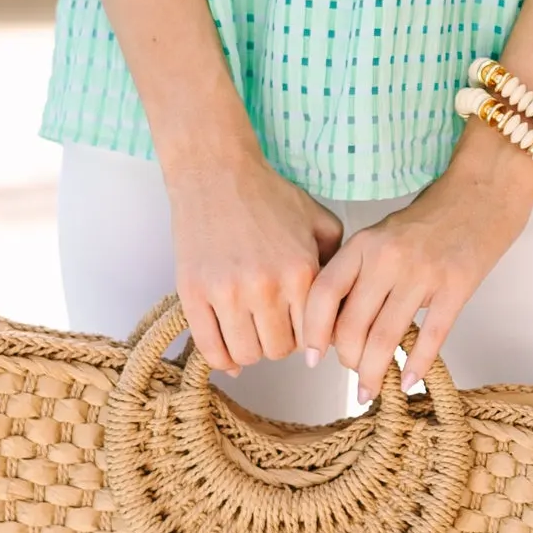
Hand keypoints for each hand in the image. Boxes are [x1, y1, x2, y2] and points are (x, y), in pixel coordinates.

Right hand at [166, 144, 344, 374]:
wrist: (215, 173)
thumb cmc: (267, 195)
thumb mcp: (319, 220)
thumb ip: (337, 261)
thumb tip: (339, 305)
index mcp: (300, 272)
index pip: (313, 335)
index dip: (307, 337)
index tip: (298, 328)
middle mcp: (266, 287)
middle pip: (279, 351)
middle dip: (279, 343)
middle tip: (272, 326)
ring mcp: (226, 293)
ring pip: (246, 355)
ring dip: (251, 350)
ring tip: (250, 331)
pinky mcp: (193, 294)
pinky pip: (211, 348)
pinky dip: (222, 359)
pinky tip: (228, 351)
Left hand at [301, 135, 532, 399]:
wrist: (482, 192)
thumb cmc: (431, 217)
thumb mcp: (382, 235)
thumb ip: (359, 272)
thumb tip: (337, 324)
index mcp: (363, 244)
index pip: (323, 294)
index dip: (313, 331)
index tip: (312, 357)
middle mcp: (387, 259)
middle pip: (352, 325)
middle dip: (347, 360)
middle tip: (352, 372)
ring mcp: (422, 274)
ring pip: (385, 338)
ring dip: (373, 372)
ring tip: (370, 390)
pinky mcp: (456, 287)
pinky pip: (431, 337)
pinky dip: (416, 365)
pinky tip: (408, 382)